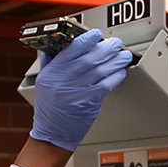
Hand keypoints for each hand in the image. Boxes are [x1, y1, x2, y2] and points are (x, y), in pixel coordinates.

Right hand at [30, 29, 132, 151]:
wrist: (53, 132)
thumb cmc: (49, 108)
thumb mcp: (43, 82)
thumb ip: (51, 63)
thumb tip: (60, 45)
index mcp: (53, 72)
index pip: (72, 49)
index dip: (87, 39)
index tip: (96, 34)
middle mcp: (64, 81)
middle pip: (90, 58)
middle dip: (106, 48)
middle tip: (116, 43)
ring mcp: (78, 92)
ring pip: (101, 71)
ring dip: (115, 61)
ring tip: (124, 55)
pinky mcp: (89, 103)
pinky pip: (106, 86)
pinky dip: (115, 77)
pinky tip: (121, 71)